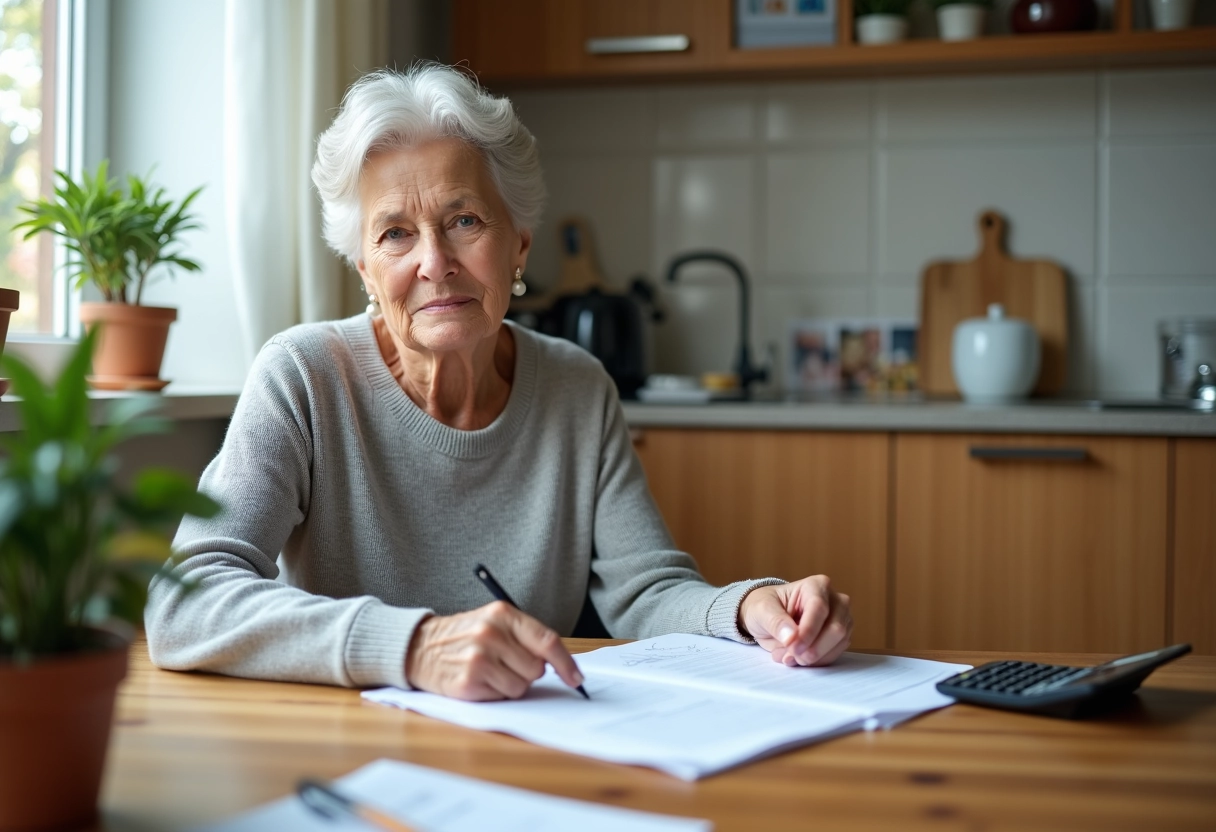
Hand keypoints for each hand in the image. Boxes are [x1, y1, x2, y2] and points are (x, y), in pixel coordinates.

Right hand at [405, 601, 585, 700]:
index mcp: (502, 614)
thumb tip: (559, 663)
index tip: (576, 678)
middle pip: (536, 669)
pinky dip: (494, 693)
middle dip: (527, 671)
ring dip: (510, 684)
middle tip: (506, 663)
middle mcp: (491, 634)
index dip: (566, 663)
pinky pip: (501, 697)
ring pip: (521, 686)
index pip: (547, 641)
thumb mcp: (493, 621)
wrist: (418, 647)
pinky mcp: (468, 683)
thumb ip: (524, 636)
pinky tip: (478, 680)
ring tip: (490, 671)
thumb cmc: (463, 635)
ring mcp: (479, 659)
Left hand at [738, 576, 852, 666]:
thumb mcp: (762, 611)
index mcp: (816, 585)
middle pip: (836, 629)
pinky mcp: (841, 638)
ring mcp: (841, 619)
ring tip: (787, 656)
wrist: (767, 619)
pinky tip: (796, 658)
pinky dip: (815, 662)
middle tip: (790, 657)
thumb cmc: (765, 608)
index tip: (793, 647)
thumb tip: (791, 637)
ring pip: (838, 644)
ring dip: (812, 657)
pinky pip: (835, 655)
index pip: (820, 609)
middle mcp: (835, 600)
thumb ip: (776, 622)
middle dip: (813, 649)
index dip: (808, 631)